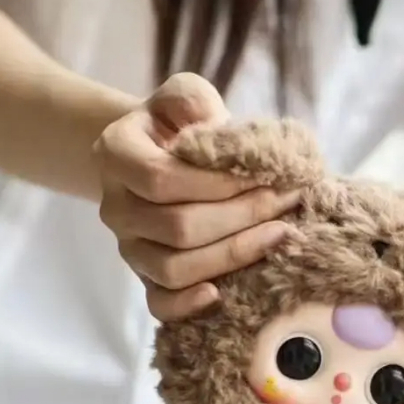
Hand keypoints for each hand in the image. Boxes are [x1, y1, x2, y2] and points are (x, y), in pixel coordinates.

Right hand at [94, 72, 302, 321]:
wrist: (162, 160)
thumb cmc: (182, 129)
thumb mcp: (185, 98)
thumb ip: (193, 99)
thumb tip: (217, 131)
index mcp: (116, 155)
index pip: (163, 178)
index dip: (219, 182)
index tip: (268, 175)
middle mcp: (115, 207)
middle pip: (178, 227)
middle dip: (243, 216)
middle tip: (288, 202)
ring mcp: (129, 249)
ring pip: (174, 269)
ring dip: (234, 254)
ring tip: (279, 235)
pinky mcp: (146, 280)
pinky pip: (160, 305)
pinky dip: (189, 305)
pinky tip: (222, 294)